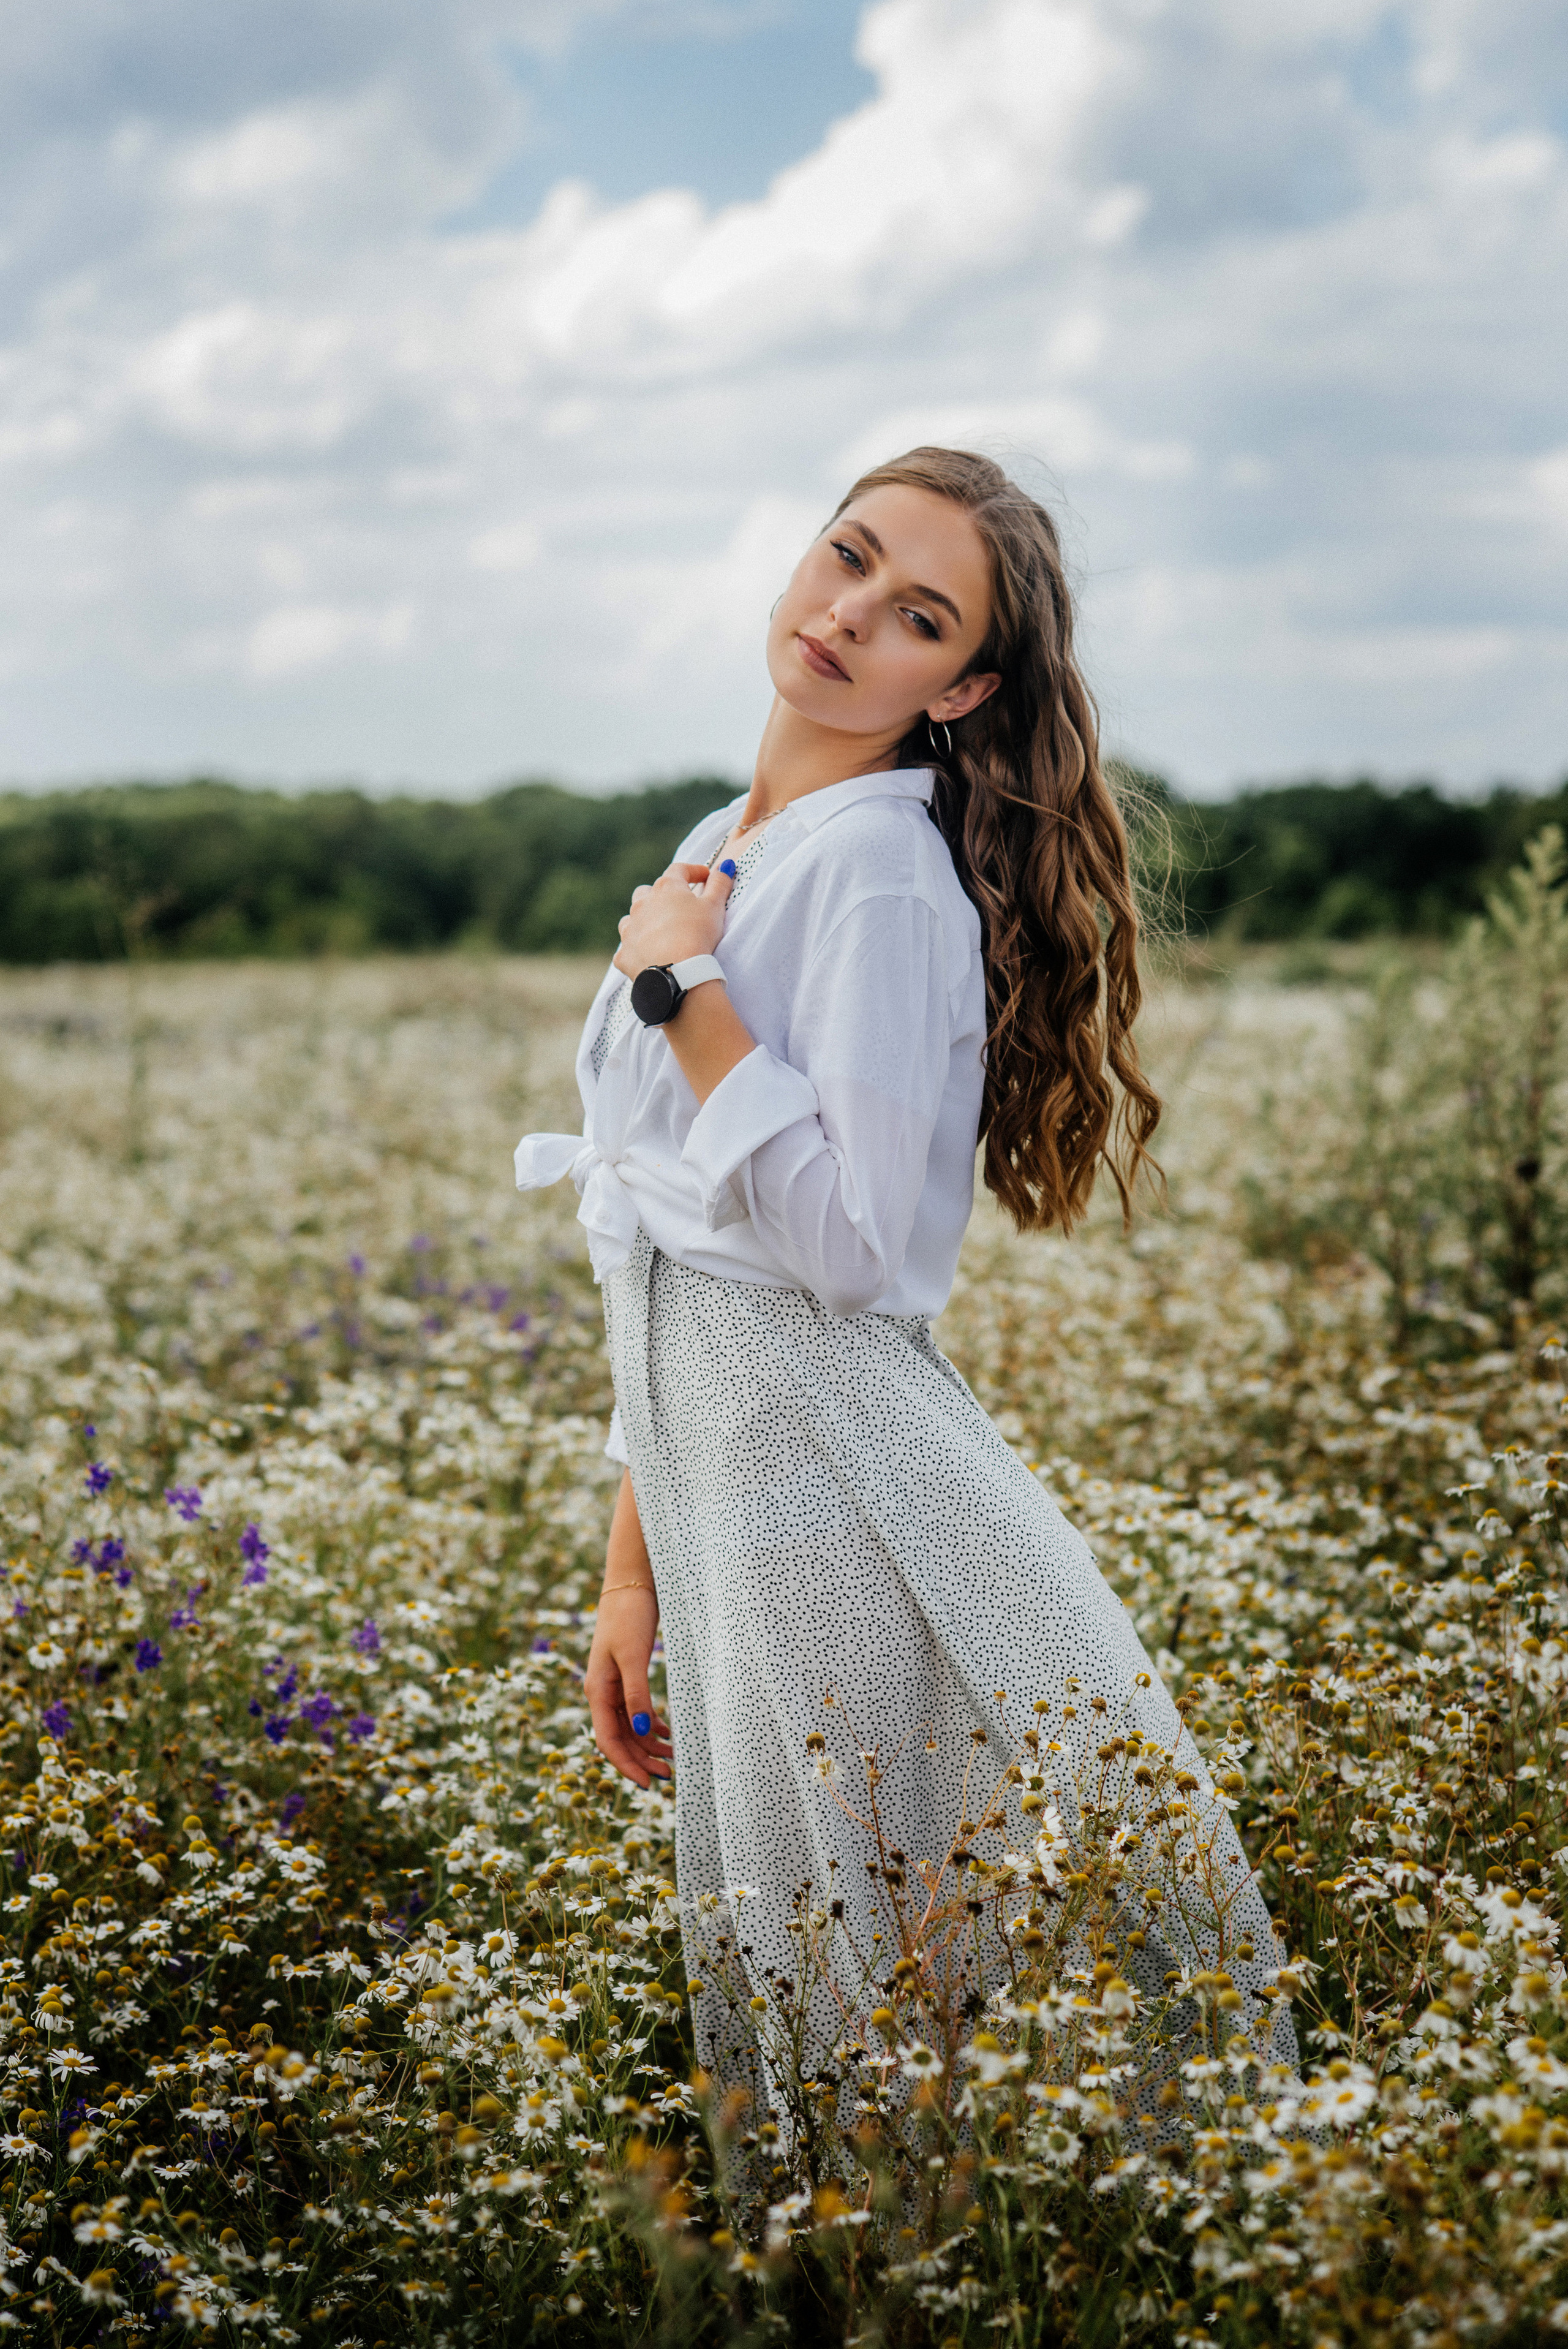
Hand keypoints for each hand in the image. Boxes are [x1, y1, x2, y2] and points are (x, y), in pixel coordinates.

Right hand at [585, 1589, 671, 1786]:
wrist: (630, 1586)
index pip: (609, 1741)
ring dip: (648, 1746)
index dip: (627, 1766)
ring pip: (629, 1728)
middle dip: (641, 1761)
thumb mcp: (633, 1656)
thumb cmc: (629, 1617)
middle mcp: (602, 1693)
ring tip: (673, 1759)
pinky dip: (651, 1726)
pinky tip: (667, 1734)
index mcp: (598, 1691)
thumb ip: (637, 1694)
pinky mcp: (626, 1677)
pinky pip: (635, 1712)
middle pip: (619, 1739)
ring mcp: (613, 1686)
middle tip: (669, 1776)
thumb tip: (644, 1733)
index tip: (648, 1784)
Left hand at [613, 860, 733, 978]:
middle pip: (648, 891)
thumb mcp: (714, 906)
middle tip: (677, 905)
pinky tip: (646, 954)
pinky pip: (626, 947)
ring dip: (644, 919)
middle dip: (661, 895)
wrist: (676, 973)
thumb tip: (725, 866)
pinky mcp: (624, 953)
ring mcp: (630, 928)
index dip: (693, 871)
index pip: (679, 870)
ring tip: (659, 930)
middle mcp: (642, 904)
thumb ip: (720, 884)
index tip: (705, 876)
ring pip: (632, 917)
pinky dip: (636, 948)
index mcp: (666, 888)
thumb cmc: (697, 935)